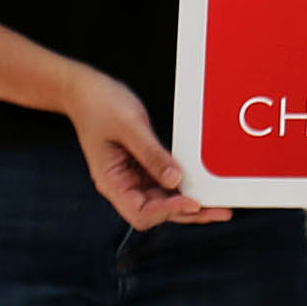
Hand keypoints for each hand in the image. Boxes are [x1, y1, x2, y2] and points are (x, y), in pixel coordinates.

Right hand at [61, 66, 224, 228]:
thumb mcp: (129, 127)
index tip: (192, 202)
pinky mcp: (142, 167)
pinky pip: (165, 183)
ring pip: (164, 200)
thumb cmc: (100, 106)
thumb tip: (175, 180)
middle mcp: (123, 185)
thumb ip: (152, 155)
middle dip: (188, 213)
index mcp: (112, 182)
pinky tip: (200, 185)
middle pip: (157, 212)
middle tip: (219, 211)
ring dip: (189, 203)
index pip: (141, 213)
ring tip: (217, 204)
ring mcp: (133, 177)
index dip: (168, 211)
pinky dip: (183, 187)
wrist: (87, 92)